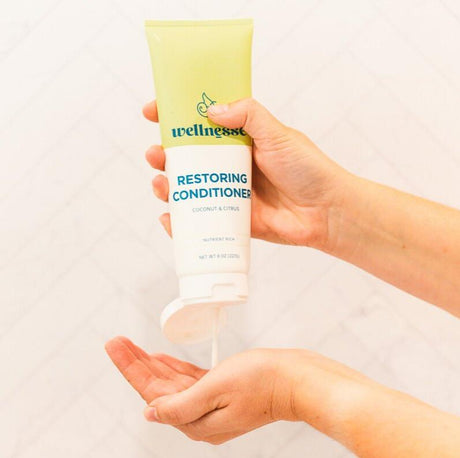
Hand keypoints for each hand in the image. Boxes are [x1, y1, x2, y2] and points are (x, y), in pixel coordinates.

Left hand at [105, 337, 371, 444]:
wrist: (296, 379)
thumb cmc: (263, 380)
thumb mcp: (217, 389)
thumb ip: (180, 403)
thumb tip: (150, 412)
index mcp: (196, 420)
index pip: (152, 393)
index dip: (131, 368)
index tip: (115, 347)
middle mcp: (200, 416)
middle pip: (158, 387)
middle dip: (136, 362)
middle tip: (117, 342)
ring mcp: (210, 404)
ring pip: (171, 381)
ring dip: (152, 363)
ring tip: (132, 347)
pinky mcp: (220, 391)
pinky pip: (188, 379)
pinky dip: (172, 367)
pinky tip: (161, 358)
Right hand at [143, 98, 350, 248]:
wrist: (326, 211)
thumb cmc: (308, 169)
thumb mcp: (278, 133)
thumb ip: (248, 115)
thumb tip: (210, 111)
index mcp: (242, 141)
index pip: (203, 125)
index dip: (177, 117)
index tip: (153, 112)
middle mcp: (232, 165)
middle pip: (189, 158)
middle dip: (165, 155)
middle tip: (155, 153)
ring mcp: (230, 193)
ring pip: (190, 187)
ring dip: (168, 186)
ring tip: (161, 184)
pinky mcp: (233, 219)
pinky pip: (201, 219)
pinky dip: (181, 221)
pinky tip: (169, 218)